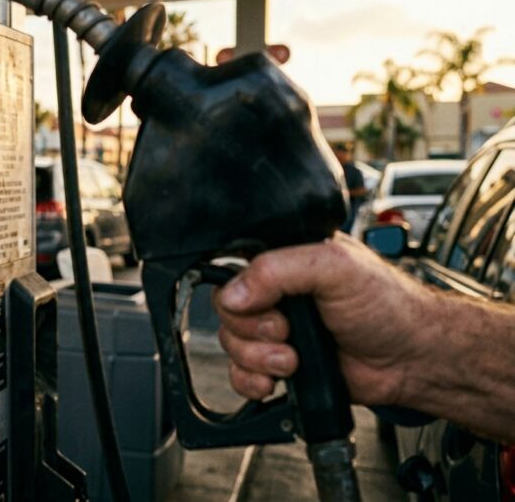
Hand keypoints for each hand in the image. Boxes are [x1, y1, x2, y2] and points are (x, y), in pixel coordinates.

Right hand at [213, 232, 432, 405]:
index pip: (232, 269)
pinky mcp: (277, 364)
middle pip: (227, 312)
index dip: (240, 291)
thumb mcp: (335, 268)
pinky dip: (252, 381)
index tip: (268, 303)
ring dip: (259, 358)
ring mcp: (275, 330)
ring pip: (231, 345)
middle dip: (254, 330)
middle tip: (288, 330)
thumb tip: (234, 294)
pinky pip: (239, 375)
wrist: (412, 360)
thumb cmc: (389, 307)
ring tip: (293, 358)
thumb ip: (279, 269)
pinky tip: (278, 378)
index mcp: (285, 259)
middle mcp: (276, 293)